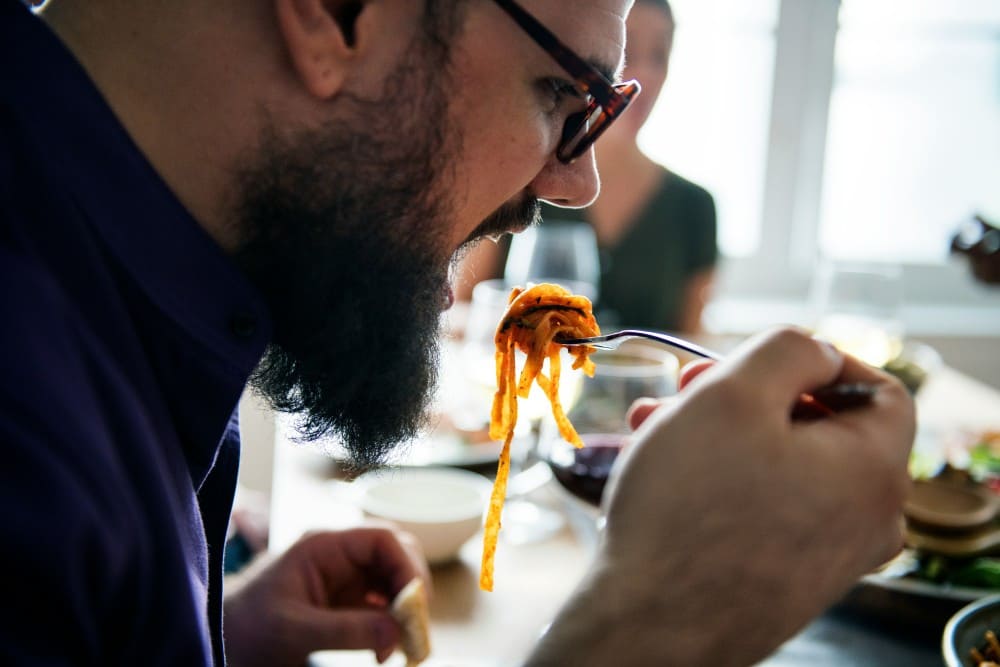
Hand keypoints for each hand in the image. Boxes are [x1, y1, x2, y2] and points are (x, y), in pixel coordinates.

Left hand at [224, 527, 429, 666]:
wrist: (222, 640)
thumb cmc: (246, 628)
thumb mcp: (292, 631)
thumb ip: (344, 630)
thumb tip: (396, 631)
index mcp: (324, 547)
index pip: (382, 539)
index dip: (407, 567)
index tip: (416, 605)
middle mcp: (340, 556)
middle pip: (396, 556)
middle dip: (412, 589)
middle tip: (416, 628)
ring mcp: (345, 578)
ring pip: (393, 581)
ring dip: (405, 609)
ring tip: (405, 645)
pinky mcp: (345, 602)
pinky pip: (382, 604)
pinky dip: (393, 624)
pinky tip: (388, 649)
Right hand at [529, 327, 914, 665]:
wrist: (650, 625)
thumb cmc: (689, 509)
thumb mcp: (733, 395)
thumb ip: (788, 349)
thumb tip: (817, 353)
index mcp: (873, 472)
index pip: (881, 390)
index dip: (818, 360)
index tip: (754, 361)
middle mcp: (866, 521)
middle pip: (821, 427)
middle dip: (749, 396)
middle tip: (689, 386)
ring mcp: (827, 558)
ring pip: (783, 467)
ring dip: (722, 433)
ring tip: (655, 425)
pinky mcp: (787, 581)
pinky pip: (768, 509)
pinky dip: (725, 479)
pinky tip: (667, 470)